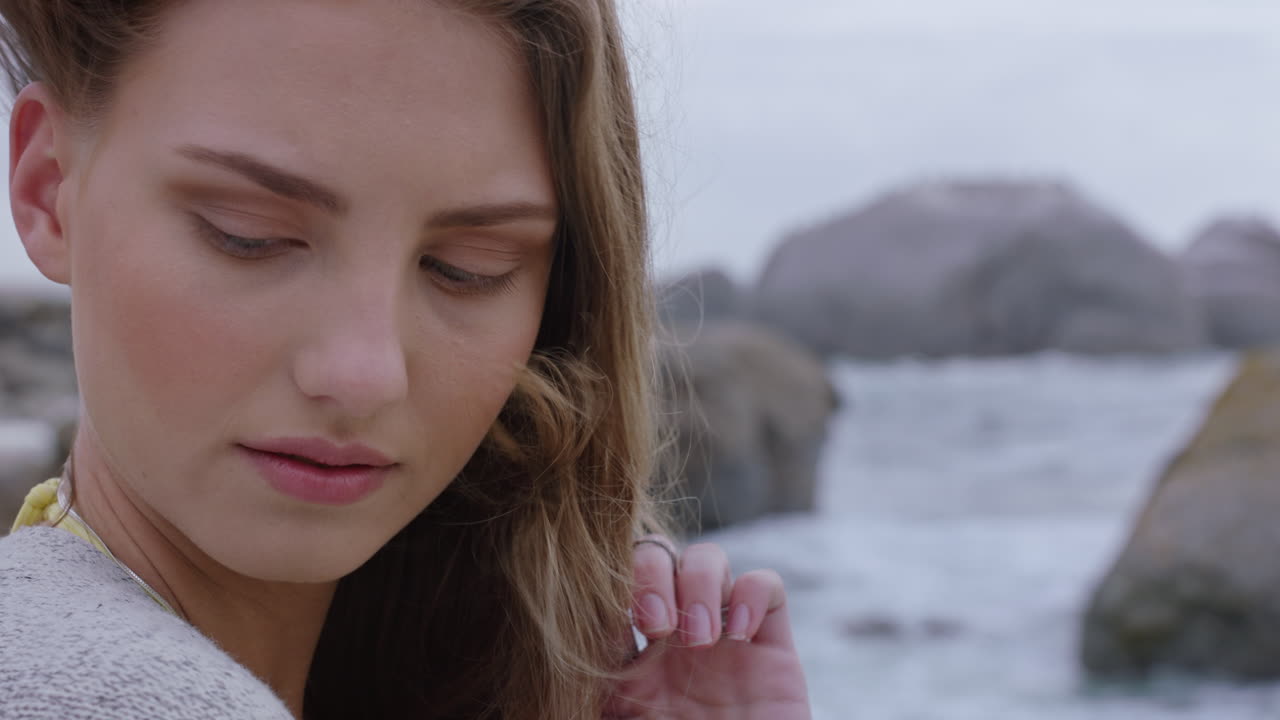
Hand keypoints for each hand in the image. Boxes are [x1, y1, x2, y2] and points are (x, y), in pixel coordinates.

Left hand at [604, 536, 811, 718]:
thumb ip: (597, 701)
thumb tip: (555, 671)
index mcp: (627, 665)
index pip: (608, 590)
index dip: (605, 588)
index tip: (611, 625)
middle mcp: (672, 642)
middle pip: (655, 556)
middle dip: (651, 573)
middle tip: (656, 623)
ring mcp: (723, 638)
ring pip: (707, 558)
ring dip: (699, 583)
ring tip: (702, 640)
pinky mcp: (771, 647)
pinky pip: (765, 585)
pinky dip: (751, 595)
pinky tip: (740, 635)